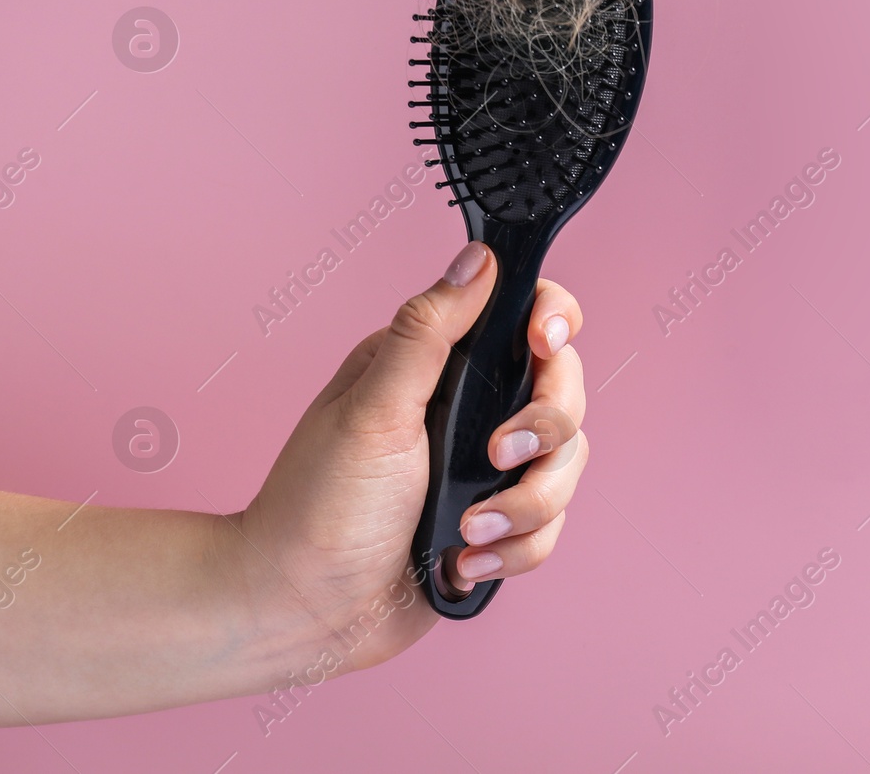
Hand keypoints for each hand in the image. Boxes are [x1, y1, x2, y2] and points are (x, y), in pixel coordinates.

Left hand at [237, 240, 588, 671]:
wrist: (304, 611)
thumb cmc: (319, 507)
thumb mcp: (373, 408)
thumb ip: (430, 332)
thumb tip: (479, 258)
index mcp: (440, 367)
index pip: (527, 319)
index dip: (552, 327)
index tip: (543, 346)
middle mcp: (471, 412)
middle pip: (565, 395)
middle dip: (543, 433)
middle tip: (496, 456)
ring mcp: (487, 470)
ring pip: (565, 468)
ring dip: (525, 507)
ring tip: (467, 532)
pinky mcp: (496, 525)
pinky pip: (549, 528)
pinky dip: (513, 550)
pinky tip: (462, 562)